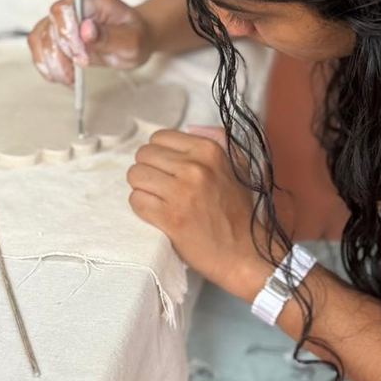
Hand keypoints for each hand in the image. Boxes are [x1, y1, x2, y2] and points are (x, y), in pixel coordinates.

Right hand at [27, 0, 150, 84]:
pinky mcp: (55, 36)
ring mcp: (61, 21)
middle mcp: (73, 6)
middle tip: (81, 67)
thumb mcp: (133, 41)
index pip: (65, 9)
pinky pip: (39, 48)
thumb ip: (110, 36)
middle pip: (50, 25)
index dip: (67, 33)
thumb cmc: (135, 37)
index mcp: (93, 0)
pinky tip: (62, 76)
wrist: (133, 41)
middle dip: (61, 53)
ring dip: (51, 63)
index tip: (81, 55)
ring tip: (70, 78)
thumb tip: (86, 30)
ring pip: (40, 38)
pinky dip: (47, 66)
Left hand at [126, 128, 272, 298]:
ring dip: (142, 189)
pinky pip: (136, 200)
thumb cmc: (239, 211)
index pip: (159, 137)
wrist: (245, 252)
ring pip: (135, 176)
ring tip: (158, 200)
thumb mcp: (238, 167)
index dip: (159, 154)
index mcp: (209, 151)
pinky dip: (142, 208)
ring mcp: (182, 193)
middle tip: (160, 186)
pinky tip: (157, 214)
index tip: (168, 170)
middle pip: (143, 155)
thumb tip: (190, 127)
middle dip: (148, 170)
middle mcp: (195, 167)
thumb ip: (218, 141)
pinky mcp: (170, 217)